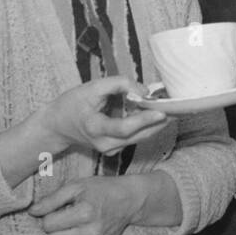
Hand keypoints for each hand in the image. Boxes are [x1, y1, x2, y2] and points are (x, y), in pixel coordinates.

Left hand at [30, 176, 142, 234]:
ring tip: (72, 227)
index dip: (49, 216)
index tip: (59, 210)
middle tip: (65, 218)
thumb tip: (32, 212)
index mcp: (85, 212)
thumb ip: (51, 199)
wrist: (130, 199)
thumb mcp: (76, 186)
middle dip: (54, 229)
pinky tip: (81, 234)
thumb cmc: (101, 190)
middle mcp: (93, 231)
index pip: (48, 224)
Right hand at [37, 76, 167, 154]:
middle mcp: (104, 144)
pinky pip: (136, 138)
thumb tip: (144, 91)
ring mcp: (110, 150)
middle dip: (160, 122)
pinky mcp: (115, 150)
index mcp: (95, 128)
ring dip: (157, 124)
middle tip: (179, 108)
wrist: (56, 125)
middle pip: (138, 135)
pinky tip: (158, 115)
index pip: (124, 127)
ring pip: (140, 138)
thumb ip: (118, 85)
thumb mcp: (92, 87)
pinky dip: (147, 126)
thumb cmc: (72, 104)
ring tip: (174, 110)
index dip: (144, 120)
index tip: (162, 112)